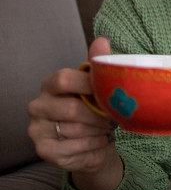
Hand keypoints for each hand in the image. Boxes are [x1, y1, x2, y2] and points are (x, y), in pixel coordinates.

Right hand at [27, 37, 121, 189]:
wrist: (95, 141)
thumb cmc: (95, 108)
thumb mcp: (98, 86)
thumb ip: (98, 65)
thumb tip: (102, 40)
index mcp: (50, 84)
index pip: (64, 79)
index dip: (88, 85)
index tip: (109, 91)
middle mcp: (38, 105)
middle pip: (72, 108)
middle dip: (100, 115)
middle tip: (115, 117)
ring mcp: (37, 129)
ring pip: (75, 129)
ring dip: (99, 130)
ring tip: (108, 128)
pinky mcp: (43, 150)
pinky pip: (72, 148)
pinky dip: (92, 145)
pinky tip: (100, 141)